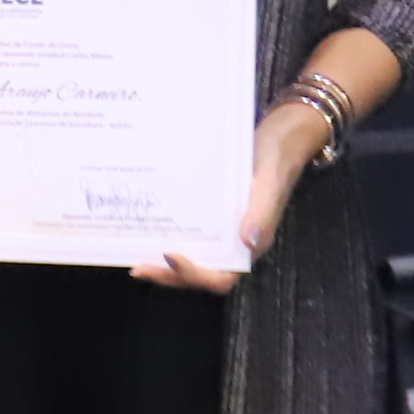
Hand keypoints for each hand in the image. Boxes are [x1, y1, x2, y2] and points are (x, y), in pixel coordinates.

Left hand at [132, 101, 322, 291]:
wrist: (279, 137)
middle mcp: (233, 243)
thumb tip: (249, 242)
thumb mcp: (270, 181)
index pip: (221, 277)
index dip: (194, 274)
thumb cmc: (277, 159)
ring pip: (190, 256)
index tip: (170, 256)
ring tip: (134, 254)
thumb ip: (262, 211)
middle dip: (168, 275)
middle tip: (139, 268)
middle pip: (199, 272)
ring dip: (163, 262)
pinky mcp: (209, 215)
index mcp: (250, 244)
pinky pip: (187, 232)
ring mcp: (220, 230)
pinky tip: (147, 225)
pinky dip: (167, 235)